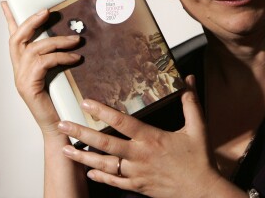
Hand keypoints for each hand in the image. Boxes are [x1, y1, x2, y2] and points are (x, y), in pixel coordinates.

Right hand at [1, 2, 81, 135]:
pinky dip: (61, 57)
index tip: (5, 2)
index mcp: (21, 65)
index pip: (12, 37)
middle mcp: (17, 70)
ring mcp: (20, 78)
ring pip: (34, 48)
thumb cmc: (60, 102)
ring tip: (76, 40)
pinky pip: (44, 62)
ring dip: (57, 40)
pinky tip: (75, 58)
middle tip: (46, 11)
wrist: (58, 129)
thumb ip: (54, 58)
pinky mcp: (28, 86)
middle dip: (30, 21)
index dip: (9, 19)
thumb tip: (70, 38)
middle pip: (17, 38)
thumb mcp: (56, 75)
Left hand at [58, 75, 231, 197]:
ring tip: (64, 148)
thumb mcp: (198, 127)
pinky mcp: (138, 187)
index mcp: (152, 138)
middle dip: (81, 133)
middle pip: (105, 143)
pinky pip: (114, 181)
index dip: (102, 111)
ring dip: (82, 156)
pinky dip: (99, 176)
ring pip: (104, 164)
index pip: (122, 122)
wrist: (203, 191)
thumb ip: (190, 101)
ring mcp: (137, 173)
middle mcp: (140, 155)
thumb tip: (187, 78)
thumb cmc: (200, 160)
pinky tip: (88, 170)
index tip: (85, 102)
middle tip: (62, 124)